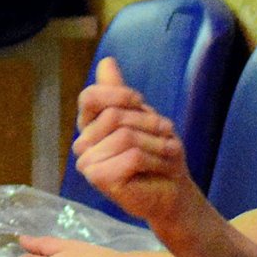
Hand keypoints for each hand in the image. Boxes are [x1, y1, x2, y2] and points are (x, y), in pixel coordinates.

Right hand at [69, 57, 204, 229]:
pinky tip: (165, 168)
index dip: (118, 94)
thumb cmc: (157, 155)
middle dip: (149, 123)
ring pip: (125, 136)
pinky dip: (156, 160)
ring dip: (157, 144)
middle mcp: (83, 143)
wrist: (173, 195)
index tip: (142, 102)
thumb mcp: (142, 118)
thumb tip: (106, 61)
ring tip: (171, 153)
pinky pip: (131, 156)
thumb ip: (119, 93)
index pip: (90, 97)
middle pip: (114, 116)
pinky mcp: (100, 179)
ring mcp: (88, 162)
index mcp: (89, 126)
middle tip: (169, 136)